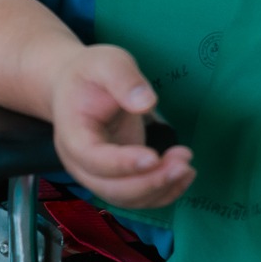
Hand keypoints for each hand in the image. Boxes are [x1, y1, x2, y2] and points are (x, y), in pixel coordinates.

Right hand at [49, 45, 193, 209]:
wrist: (77, 86)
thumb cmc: (91, 73)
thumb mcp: (107, 63)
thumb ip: (124, 80)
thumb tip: (147, 103)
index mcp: (72, 135)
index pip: (94, 159)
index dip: (123, 164)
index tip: (154, 157)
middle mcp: (81, 163)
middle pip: (111, 188)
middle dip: (150, 182)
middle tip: (183, 163)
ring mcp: (97, 174)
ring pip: (127, 199)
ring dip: (160, 189)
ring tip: (187, 167)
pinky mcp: (116, 177)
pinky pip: (138, 196)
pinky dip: (163, 192)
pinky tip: (184, 175)